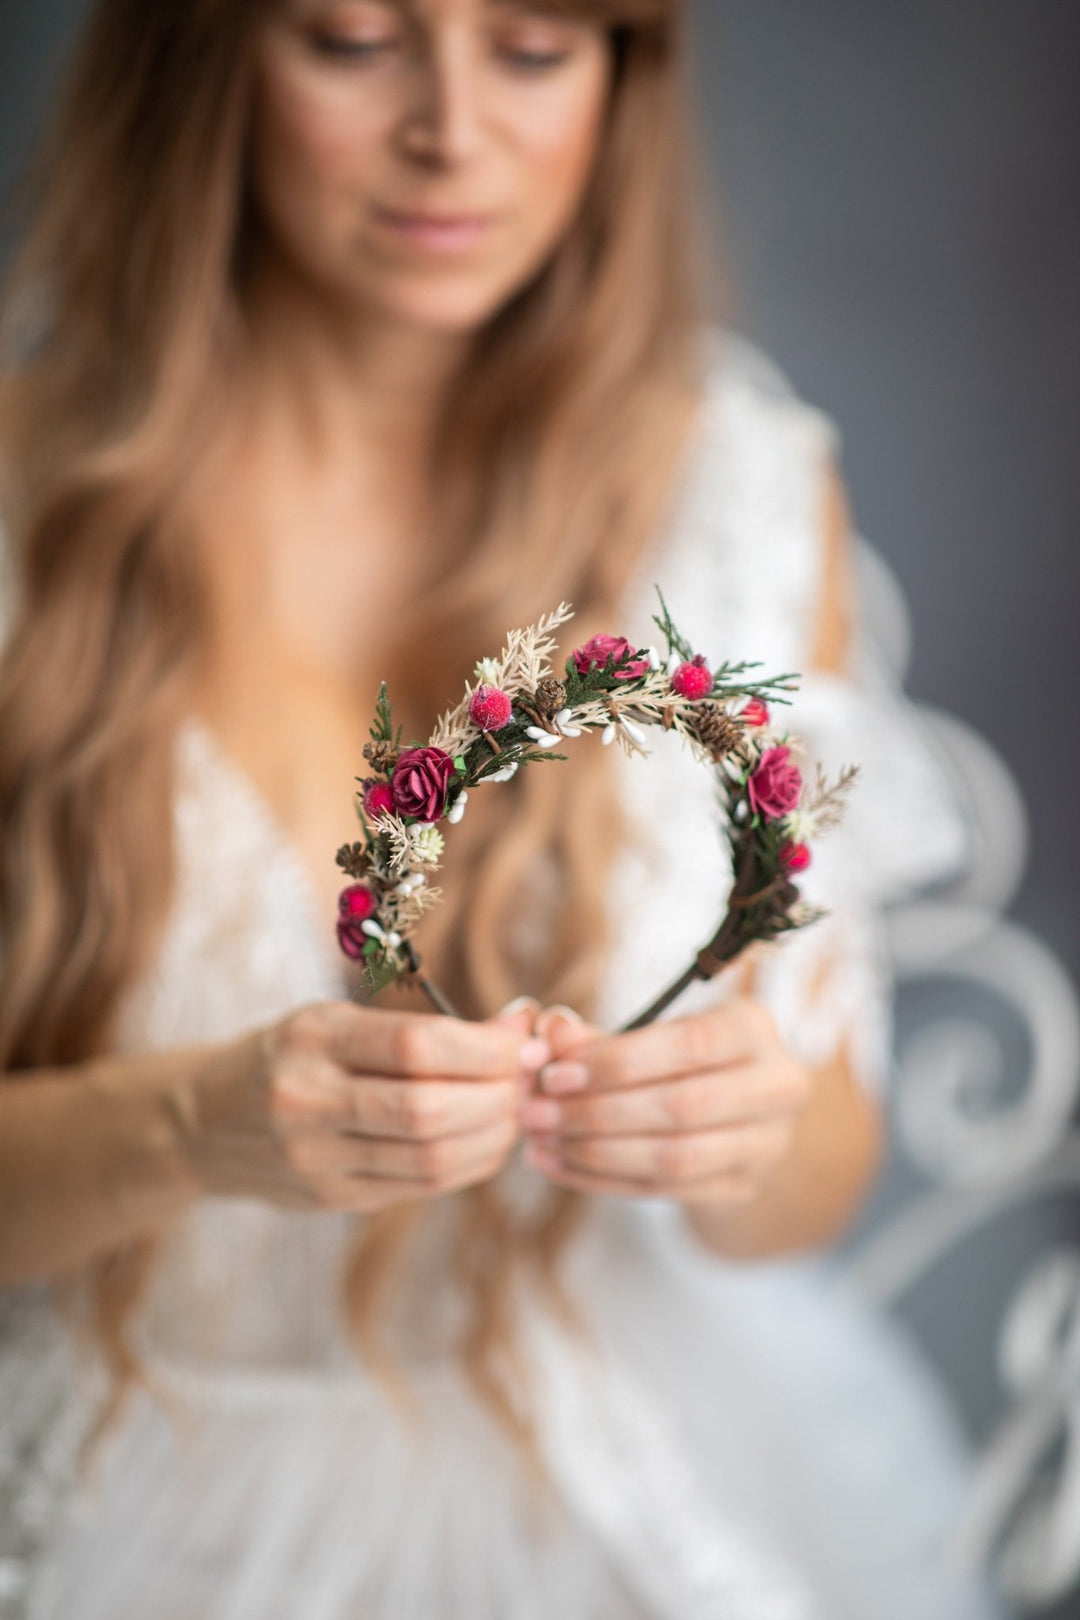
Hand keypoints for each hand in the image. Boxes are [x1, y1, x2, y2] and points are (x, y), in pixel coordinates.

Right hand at [172, 998, 546, 1213]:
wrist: (203, 1123)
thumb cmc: (290, 1055)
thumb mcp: (335, 1019)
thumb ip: (422, 1029)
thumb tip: (519, 1028)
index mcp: (312, 1038)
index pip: (416, 1046)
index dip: (484, 1049)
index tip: (520, 1042)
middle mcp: (307, 1099)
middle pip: (428, 1112)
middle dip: (497, 1097)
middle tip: (527, 1079)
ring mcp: (315, 1159)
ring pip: (430, 1159)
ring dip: (492, 1136)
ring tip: (515, 1111)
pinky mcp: (329, 1199)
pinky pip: (418, 1187)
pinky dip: (468, 1165)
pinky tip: (487, 1143)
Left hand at [518, 999, 811, 1207]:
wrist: (731, 1109)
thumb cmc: (679, 1057)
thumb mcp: (649, 1032)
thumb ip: (599, 1035)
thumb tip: (551, 1031)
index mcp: (755, 1027)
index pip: (691, 1043)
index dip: (618, 1061)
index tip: (555, 1073)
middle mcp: (777, 1085)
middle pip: (682, 1107)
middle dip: (597, 1112)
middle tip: (535, 1112)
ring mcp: (766, 1144)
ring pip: (675, 1158)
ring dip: (595, 1152)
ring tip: (540, 1141)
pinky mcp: (743, 1187)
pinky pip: (665, 1190)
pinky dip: (602, 1179)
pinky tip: (557, 1164)